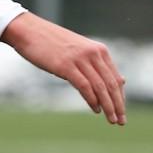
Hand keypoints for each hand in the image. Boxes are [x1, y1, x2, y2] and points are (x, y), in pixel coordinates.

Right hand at [1, 12, 126, 125]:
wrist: (30, 31)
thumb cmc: (54, 44)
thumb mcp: (79, 53)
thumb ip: (97, 66)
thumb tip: (121, 81)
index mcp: (99, 50)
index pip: (115, 78)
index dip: (120, 97)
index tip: (121, 112)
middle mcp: (93, 53)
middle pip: (110, 84)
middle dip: (117, 105)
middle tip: (121, 122)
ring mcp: (80, 59)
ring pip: (100, 86)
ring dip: (108, 106)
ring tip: (111, 119)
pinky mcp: (66, 66)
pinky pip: (84, 85)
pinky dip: (92, 100)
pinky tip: (96, 109)